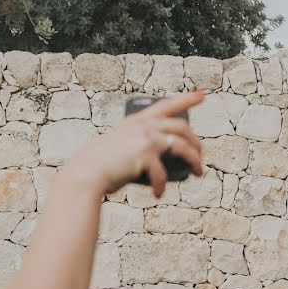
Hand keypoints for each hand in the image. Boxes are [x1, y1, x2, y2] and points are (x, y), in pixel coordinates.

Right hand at [65, 91, 204, 197]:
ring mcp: (146, 139)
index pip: (166, 105)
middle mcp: (144, 126)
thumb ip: (137, 143)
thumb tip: (157, 158)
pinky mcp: (146, 156)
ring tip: (198, 173)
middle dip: (196, 142)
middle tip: (200, 155)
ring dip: (195, 161)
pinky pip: (163, 174)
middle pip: (181, 128)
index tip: (201, 94)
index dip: (186, 99)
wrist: (86, 173)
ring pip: (182, 147)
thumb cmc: (101, 164)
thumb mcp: (119, 144)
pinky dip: (161, 186)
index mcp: (137, 121)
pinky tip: (158, 194)